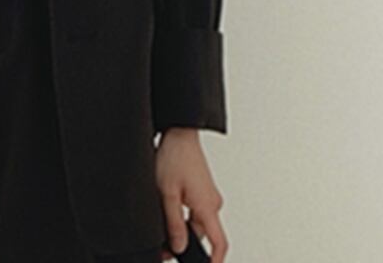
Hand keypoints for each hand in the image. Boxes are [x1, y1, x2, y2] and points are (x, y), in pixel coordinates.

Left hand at [156, 127, 227, 261]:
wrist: (179, 133)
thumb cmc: (175, 156)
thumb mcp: (167, 192)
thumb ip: (173, 222)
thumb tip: (179, 246)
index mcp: (207, 206)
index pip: (219, 243)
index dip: (214, 261)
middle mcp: (212, 202)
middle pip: (203, 234)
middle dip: (186, 243)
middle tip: (166, 247)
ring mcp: (208, 194)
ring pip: (197, 221)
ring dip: (182, 226)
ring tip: (163, 218)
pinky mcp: (201, 187)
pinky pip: (195, 208)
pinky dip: (183, 214)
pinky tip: (168, 206)